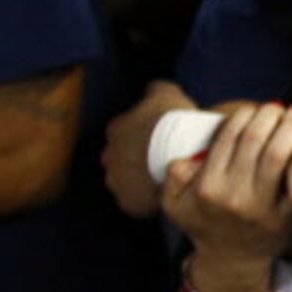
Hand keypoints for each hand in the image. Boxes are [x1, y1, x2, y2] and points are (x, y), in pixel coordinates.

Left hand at [103, 79, 193, 217]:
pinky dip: (146, 200)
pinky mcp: (128, 203)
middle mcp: (109, 156)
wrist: (182, 153)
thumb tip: (152, 88)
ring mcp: (116, 182)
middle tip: (161, 160)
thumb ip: (154, 88)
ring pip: (126, 182)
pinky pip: (136, 203)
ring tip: (163, 178)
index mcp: (115, 130)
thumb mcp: (166, 92)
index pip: (123, 133)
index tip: (158, 140)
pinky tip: (163, 192)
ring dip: (139, 181)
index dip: (142, 136)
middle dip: (136, 160)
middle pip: (121, 159)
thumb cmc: (174, 121)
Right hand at [162, 101, 291, 291]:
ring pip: (279, 155)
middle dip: (270, 114)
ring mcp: (261, 207)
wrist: (232, 261)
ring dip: (291, 127)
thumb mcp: (176, 204)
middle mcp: (234, 195)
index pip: (228, 138)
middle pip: (256, 140)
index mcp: (208, 187)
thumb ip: (174, 176)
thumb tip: (188, 155)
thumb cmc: (206, 224)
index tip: (254, 108)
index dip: (245, 115)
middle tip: (280, 106)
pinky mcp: (285, 217)